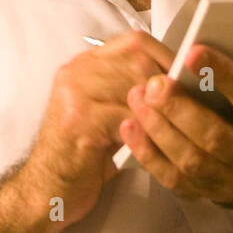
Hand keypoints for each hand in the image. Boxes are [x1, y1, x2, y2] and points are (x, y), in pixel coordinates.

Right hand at [21, 31, 175, 228]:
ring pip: (136, 87)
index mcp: (84, 65)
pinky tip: (152, 145)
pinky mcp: (78, 120)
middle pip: (138, 60)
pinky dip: (146, 131)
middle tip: (186, 106)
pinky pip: (127, 117)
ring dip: (159, 110)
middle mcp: (76, 72)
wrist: (46, 190)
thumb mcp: (106, 115)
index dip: (165, 56)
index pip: (134, 41)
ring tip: (172, 128)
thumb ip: (130, 93)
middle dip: (166, 85)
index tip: (186, 77)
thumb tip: (177, 83)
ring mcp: (74, 93)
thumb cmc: (83, 156)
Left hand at [119, 9, 232, 209]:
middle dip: (182, 109)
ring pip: (190, 161)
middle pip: (216, 138)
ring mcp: (230, 182)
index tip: (194, 51)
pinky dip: (147, 154)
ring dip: (159, 129)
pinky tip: (129, 126)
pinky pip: (172, 179)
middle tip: (154, 81)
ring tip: (137, 96)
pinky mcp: (206, 194)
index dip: (225, 76)